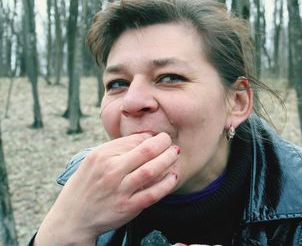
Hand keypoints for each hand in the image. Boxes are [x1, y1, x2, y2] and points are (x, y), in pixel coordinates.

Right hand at [34, 133, 179, 245]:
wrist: (72, 218)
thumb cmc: (86, 185)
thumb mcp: (93, 161)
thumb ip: (116, 149)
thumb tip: (144, 137)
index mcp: (102, 156)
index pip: (134, 140)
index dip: (150, 137)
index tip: (158, 138)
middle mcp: (111, 171)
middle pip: (146, 150)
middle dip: (163, 142)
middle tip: (170, 141)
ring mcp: (120, 190)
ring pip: (152, 170)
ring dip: (168, 159)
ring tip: (175, 154)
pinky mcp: (128, 207)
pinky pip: (153, 193)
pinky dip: (167, 184)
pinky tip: (173, 176)